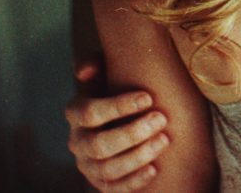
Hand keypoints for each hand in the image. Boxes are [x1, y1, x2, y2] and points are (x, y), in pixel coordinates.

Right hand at [66, 56, 170, 191]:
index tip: (149, 97)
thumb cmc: (117, 85)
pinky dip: (134, 181)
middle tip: (162, 119)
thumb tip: (87, 70)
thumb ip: (94, 61)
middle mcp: (77, 141)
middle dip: (132, 133)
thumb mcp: (106, 68)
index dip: (118, 106)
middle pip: (99, 144)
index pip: (89, 112)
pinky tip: (155, 169)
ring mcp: (88, 165)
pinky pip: (113, 188)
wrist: (121, 116)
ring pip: (107, 169)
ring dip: (137, 156)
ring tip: (165, 140)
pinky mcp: (101, 182)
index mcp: (76, 112)